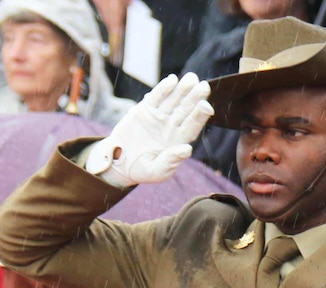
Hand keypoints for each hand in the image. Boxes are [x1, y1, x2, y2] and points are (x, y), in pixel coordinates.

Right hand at [86, 73, 213, 186]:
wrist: (119, 162)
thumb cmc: (142, 170)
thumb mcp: (156, 171)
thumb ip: (170, 162)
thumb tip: (187, 150)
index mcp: (179, 140)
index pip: (192, 125)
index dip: (199, 116)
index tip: (206, 106)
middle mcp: (172, 125)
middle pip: (186, 109)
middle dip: (195, 97)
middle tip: (203, 86)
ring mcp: (159, 116)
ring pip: (173, 100)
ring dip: (182, 89)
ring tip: (191, 78)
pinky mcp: (145, 109)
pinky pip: (156, 97)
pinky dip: (163, 88)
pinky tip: (172, 80)